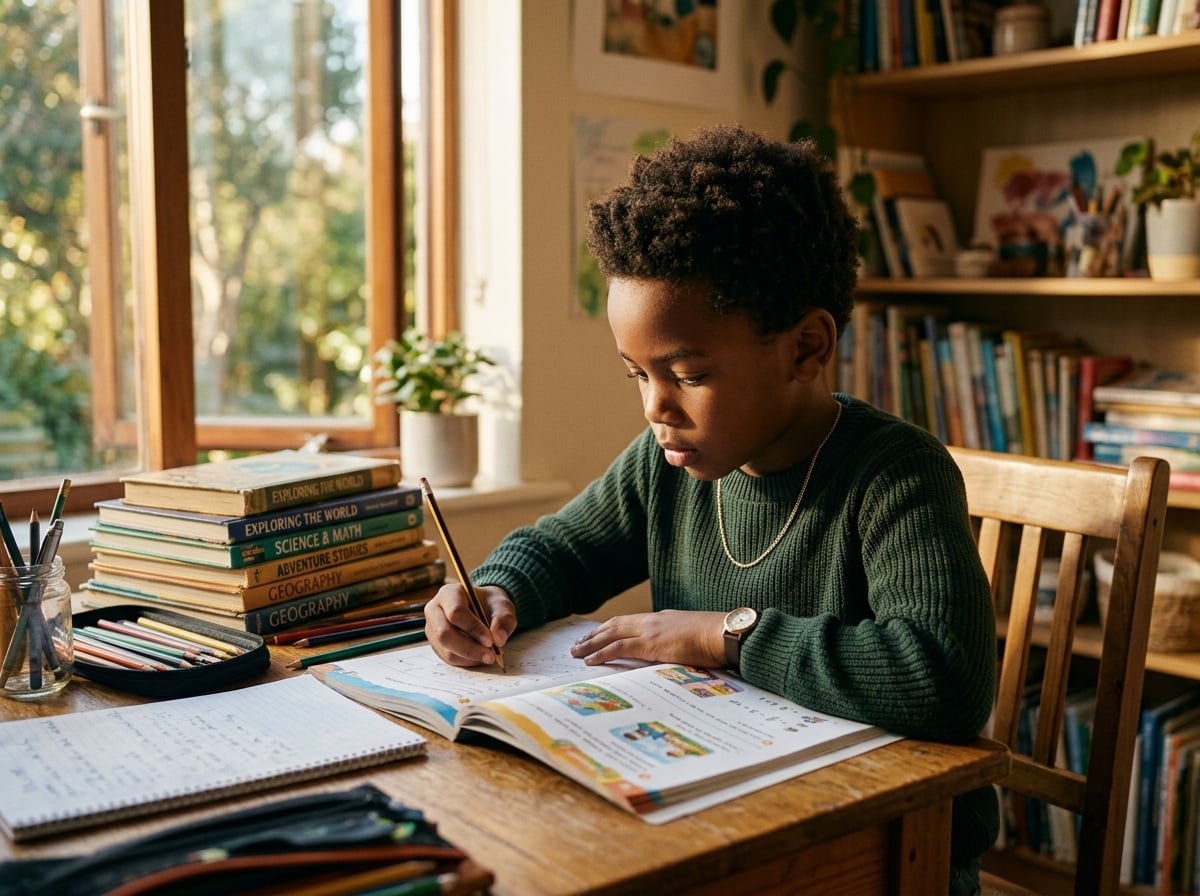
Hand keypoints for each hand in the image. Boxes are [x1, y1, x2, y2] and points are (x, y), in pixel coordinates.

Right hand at [424, 582, 516, 666]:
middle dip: (469, 648)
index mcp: (449, 593)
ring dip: (469, 657)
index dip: (473, 628)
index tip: (491, 641)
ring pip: (446, 649)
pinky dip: (466, 661)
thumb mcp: (502, 606)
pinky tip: (479, 657)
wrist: (482, 609)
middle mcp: (434, 610)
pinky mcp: (435, 644)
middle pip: (445, 634)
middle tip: (491, 656)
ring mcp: (432, 629)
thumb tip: (499, 639)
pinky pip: (447, 658)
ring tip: (488, 657)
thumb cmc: (489, 604)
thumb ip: (504, 619)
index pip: (455, 612)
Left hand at [569, 610, 726, 667]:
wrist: (725, 633)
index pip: (629, 622)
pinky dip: (601, 653)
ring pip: (611, 634)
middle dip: (594, 634)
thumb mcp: (693, 637)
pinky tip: (590, 660)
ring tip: (576, 652)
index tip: (597, 635)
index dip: (610, 628)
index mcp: (662, 619)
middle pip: (615, 625)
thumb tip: (675, 653)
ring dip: (591, 643)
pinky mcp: (651, 643)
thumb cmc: (716, 638)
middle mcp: (652, 621)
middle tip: (578, 643)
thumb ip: (679, 642)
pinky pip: (619, 648)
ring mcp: (650, 630)